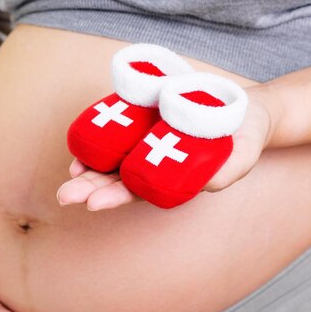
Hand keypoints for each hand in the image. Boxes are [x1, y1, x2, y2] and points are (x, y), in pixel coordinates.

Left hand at [56, 86, 276, 209]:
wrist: (245, 107)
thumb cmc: (244, 137)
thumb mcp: (243, 154)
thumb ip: (227, 171)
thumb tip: (206, 185)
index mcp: (170, 178)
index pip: (137, 192)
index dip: (115, 197)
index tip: (93, 203)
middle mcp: (152, 160)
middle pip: (115, 177)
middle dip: (89, 187)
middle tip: (65, 195)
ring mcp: (145, 137)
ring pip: (110, 154)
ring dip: (88, 164)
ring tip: (70, 171)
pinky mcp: (144, 112)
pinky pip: (117, 122)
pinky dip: (99, 130)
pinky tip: (84, 137)